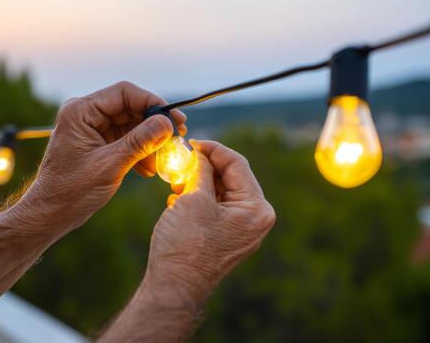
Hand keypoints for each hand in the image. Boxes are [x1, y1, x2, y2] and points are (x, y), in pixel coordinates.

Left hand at [11, 81, 186, 236]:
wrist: (51, 214)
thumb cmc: (71, 190)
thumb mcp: (110, 164)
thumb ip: (140, 142)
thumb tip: (167, 123)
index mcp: (81, 111)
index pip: (124, 93)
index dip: (153, 103)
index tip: (175, 119)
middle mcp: (85, 115)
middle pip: (130, 107)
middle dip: (153, 125)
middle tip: (176, 138)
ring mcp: (91, 129)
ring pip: (130, 125)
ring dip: (148, 142)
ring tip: (160, 161)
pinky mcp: (96, 144)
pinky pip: (124, 139)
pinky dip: (138, 151)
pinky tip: (148, 169)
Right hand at [145, 140, 275, 302]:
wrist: (174, 287)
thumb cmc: (185, 245)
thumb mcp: (193, 199)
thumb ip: (201, 171)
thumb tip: (201, 154)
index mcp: (256, 209)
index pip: (238, 165)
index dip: (213, 149)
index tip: (193, 142)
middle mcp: (256, 220)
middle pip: (232, 178)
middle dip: (206, 167)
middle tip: (183, 158)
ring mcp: (242, 231)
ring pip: (222, 193)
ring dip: (200, 183)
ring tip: (177, 180)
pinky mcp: (227, 238)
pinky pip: (217, 209)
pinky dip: (199, 199)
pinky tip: (179, 198)